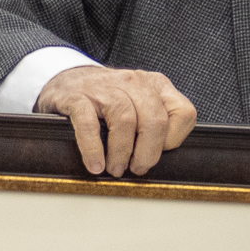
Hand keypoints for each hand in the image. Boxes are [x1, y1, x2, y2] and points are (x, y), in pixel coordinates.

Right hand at [35, 66, 196, 176]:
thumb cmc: (106, 100)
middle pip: (155, 120)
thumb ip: (154, 122)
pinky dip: (93, 149)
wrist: (67, 81)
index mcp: (156, 85)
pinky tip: (95, 164)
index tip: (159, 152)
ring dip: (121, 153)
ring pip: (125, 122)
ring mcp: (105, 88)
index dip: (174, 140)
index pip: (183, 113)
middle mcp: (134, 83)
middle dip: (148, 153)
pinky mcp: (78, 97)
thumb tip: (159, 159)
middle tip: (138, 168)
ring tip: (115, 169)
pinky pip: (89, 125)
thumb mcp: (139, 102)